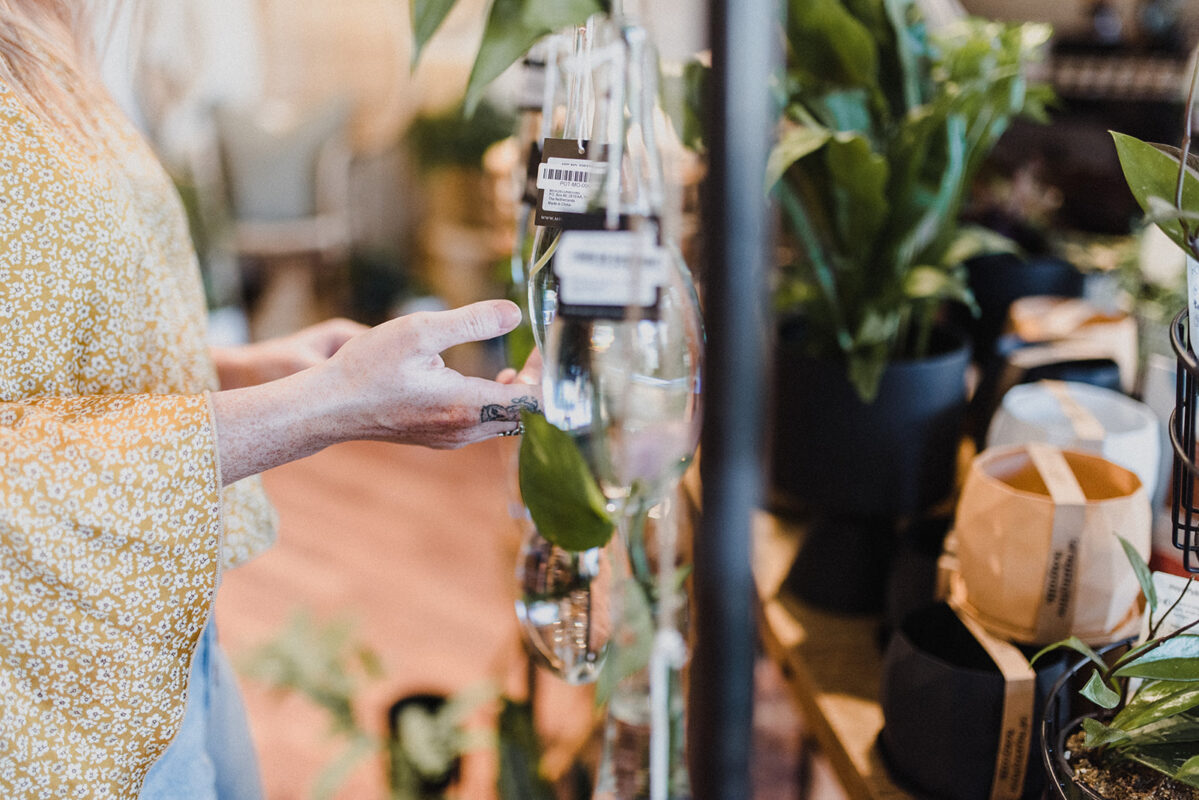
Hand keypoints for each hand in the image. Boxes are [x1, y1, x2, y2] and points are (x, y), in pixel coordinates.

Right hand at [211, 300, 542, 484]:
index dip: (545, 376)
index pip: (532, 402)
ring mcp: (450, 439)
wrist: (327, 407)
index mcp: (465, 405)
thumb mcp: (420, 331)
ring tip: (513, 368)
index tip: (542, 349)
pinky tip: (482, 383)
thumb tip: (514, 314)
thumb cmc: (367, 368)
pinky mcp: (438, 439)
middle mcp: (463, 429)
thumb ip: (471, 322)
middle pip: (522, 415)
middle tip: (532, 354)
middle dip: (533, 384)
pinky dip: (492, 404)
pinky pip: (480, 425)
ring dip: (513, 396)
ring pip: (502, 423)